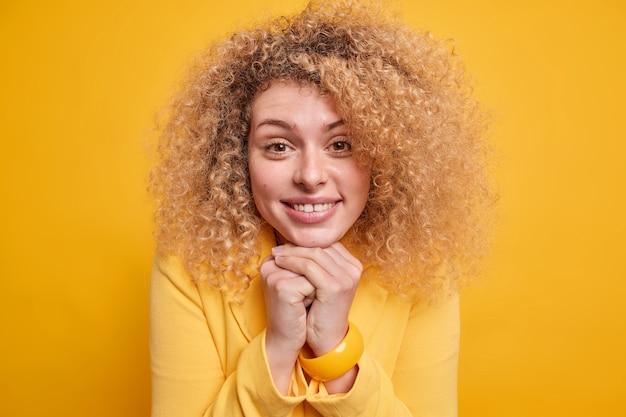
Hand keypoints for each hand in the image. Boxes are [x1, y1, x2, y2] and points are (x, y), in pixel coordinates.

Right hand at [260, 254, 315, 393]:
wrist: (287, 338)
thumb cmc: (297, 309)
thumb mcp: (301, 280)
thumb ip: (307, 259)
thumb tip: (328, 240)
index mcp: (272, 259)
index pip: (306, 249)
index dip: (316, 268)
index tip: (308, 285)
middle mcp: (269, 263)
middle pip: (310, 258)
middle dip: (318, 277)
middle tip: (308, 295)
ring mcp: (274, 274)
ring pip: (313, 270)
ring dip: (317, 286)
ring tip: (305, 300)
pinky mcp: (281, 287)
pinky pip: (312, 284)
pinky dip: (314, 296)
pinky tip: (303, 307)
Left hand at [271, 242, 362, 355]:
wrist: (327, 338)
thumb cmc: (321, 310)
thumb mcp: (322, 282)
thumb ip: (318, 263)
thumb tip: (295, 241)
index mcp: (352, 265)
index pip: (327, 244)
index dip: (305, 243)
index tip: (286, 245)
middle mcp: (354, 269)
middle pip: (321, 247)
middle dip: (296, 246)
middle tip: (277, 249)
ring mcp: (346, 277)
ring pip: (314, 254)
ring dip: (291, 253)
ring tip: (275, 256)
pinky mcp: (335, 287)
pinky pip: (309, 267)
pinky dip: (292, 263)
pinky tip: (279, 264)